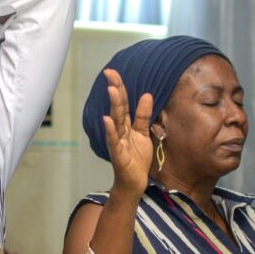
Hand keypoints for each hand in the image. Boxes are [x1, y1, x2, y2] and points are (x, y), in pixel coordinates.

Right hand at [101, 69, 152, 197]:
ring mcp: (117, 141)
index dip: (119, 87)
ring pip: (116, 120)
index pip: (122, 102)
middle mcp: (119, 130)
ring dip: (114, 105)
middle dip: (115, 90)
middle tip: (110, 74)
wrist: (135, 182)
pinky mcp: (118, 154)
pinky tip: (107, 119)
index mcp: (126, 125)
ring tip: (112, 90)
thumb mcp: (143, 133)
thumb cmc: (137, 158)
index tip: (113, 72)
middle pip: (117, 107)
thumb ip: (143, 116)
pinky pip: (114, 140)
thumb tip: (147, 95)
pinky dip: (110, 130)